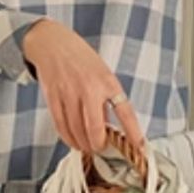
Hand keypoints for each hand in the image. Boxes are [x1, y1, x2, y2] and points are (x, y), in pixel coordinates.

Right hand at [22, 19, 145, 153]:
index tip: (140, 148)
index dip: (133, 132)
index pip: (125, 112)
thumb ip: (107, 98)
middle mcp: (89, 88)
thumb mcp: (103, 73)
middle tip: (101, 149)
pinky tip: (73, 141)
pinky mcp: (53, 98)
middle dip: (99, 145)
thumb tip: (110, 127)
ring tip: (87, 147)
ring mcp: (69, 94)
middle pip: (95, 129)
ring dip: (83, 145)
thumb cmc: (81, 59)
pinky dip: (68, 138)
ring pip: (76, 131)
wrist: (53, 44)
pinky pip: (61, 126)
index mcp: (107, 81)